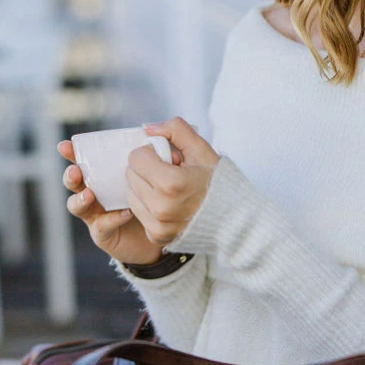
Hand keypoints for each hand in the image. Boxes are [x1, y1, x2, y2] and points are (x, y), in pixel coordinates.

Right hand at [58, 138, 181, 266]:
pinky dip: (110, 219)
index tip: (66, 145)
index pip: (84, 160)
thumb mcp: (156, 173)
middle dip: (70, 175)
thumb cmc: (157, 198)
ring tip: (89, 194)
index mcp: (104, 175)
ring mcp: (96, 214)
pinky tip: (125, 213)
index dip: (72, 153)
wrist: (165, 231)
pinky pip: (101, 227)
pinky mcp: (104, 234)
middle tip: (75, 171)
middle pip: (74, 182)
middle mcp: (95, 193)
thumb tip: (154, 138)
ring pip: (77, 206)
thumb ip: (153, 157)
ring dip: (80, 199)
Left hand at [125, 118, 219, 251]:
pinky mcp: (156, 236)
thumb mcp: (202, 149)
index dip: (152, 153)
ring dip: (145, 187)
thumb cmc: (218, 182)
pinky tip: (168, 204)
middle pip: (131, 175)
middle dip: (147, 169)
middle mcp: (161, 207)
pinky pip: (138, 212)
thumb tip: (147, 128)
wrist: (234, 218)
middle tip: (172, 174)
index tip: (171, 160)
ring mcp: (158, 225)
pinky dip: (148, 205)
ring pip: (131, 194)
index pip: (136, 158)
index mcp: (171, 183)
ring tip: (170, 190)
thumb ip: (175, 129)